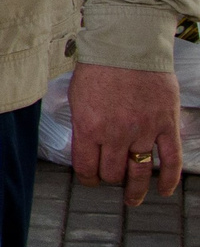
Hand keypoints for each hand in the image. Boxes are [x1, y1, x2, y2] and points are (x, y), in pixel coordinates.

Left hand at [70, 62, 183, 205]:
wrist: (128, 46)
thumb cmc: (98, 68)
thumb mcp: (77, 96)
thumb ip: (82, 124)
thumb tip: (84, 147)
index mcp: (89, 127)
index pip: (86, 167)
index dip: (87, 179)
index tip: (90, 180)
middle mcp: (116, 134)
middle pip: (113, 173)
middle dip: (109, 179)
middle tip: (110, 179)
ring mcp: (144, 132)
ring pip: (139, 172)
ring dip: (136, 190)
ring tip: (132, 200)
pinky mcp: (166, 126)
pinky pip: (170, 160)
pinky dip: (168, 179)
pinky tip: (164, 190)